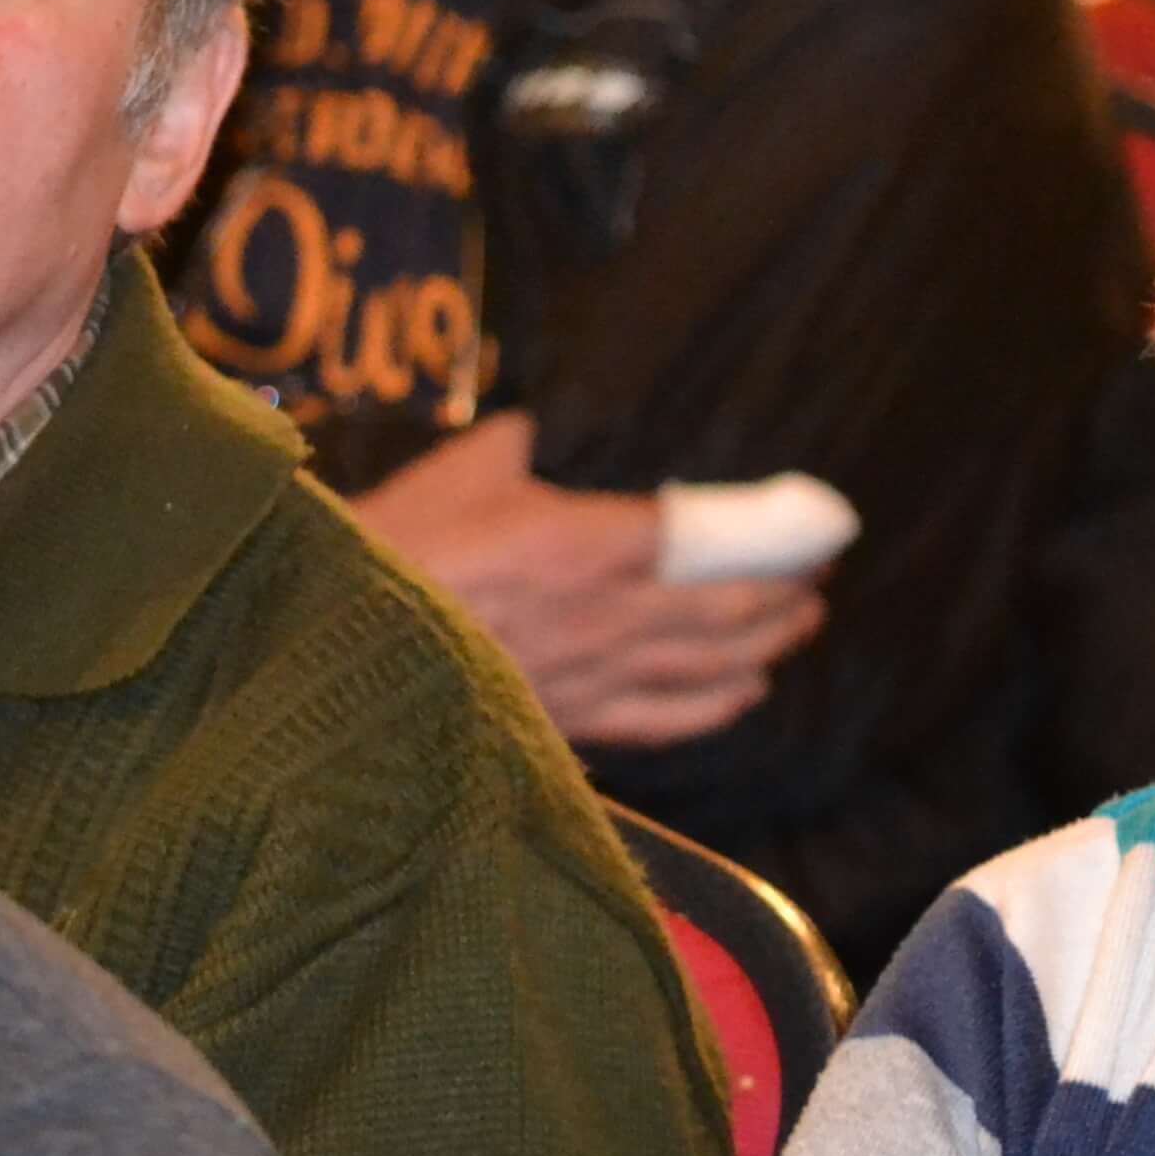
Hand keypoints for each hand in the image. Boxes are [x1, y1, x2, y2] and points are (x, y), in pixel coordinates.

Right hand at [351, 411, 827, 748]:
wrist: (334, 659)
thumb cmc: (389, 554)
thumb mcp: (456, 473)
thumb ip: (512, 449)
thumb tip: (534, 431)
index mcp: (588, 543)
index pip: (703, 537)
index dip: (765, 536)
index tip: (807, 527)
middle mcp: (608, 614)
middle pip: (724, 607)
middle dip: (783, 592)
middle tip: (820, 577)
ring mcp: (593, 676)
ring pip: (707, 667)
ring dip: (765, 645)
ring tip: (801, 627)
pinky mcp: (569, 725)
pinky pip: (664, 720)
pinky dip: (716, 706)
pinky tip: (745, 694)